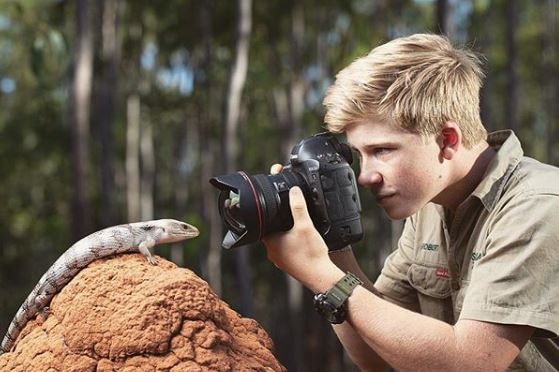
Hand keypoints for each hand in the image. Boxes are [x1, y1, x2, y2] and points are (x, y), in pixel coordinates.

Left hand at [262, 164, 338, 291]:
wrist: (321, 277)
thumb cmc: (311, 255)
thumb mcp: (305, 225)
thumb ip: (298, 206)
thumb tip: (293, 191)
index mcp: (270, 241)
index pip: (262, 222)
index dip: (267, 212)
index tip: (274, 206)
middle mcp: (272, 252)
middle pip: (270, 230)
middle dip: (279, 222)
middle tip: (289, 214)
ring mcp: (280, 259)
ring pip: (279, 240)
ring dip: (286, 233)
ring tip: (297, 226)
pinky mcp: (289, 264)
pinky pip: (287, 249)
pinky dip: (293, 242)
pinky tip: (302, 239)